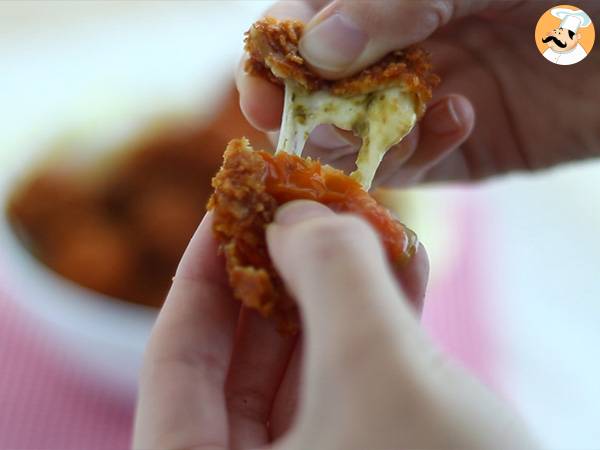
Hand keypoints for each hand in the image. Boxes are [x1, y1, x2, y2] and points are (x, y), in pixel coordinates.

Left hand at [132, 200, 535, 448]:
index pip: (175, 361)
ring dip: (336, 293)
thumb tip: (296, 215)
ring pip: (307, 369)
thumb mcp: (380, 369)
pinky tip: (401, 270)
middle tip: (298, 208)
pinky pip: (356, 386)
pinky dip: (377, 326)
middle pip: (240, 363)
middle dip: (277, 275)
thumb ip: (330, 274)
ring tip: (359, 226)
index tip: (228, 207)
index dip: (199, 274)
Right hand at [237, 0, 599, 186]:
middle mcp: (396, 46)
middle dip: (305, 110)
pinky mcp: (462, 144)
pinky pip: (416, 163)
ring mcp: (424, 98)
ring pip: (358, 134)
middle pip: (320, 89)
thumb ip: (392, 0)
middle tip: (301, 127)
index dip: (275, 56)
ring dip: (358, 139)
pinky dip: (420, 151)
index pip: (305, 26)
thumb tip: (313, 50)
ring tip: (377, 129)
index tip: (261, 86)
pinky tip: (460, 114)